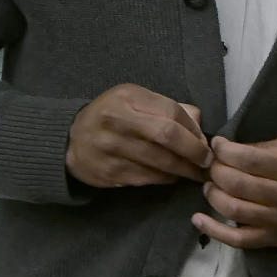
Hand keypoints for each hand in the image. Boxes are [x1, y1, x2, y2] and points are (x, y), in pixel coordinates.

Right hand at [66, 84, 211, 188]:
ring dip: (183, 170)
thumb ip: (165, 107)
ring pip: (159, 162)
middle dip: (193, 151)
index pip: (171, 111)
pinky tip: (171, 177)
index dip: (193, 129)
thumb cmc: (110, 116)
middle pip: (167, 136)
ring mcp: (111, 147)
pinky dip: (164, 179)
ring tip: (194, 172)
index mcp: (127, 97)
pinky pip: (146, 178)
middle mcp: (118, 120)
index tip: (204, 141)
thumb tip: (198, 122)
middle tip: (206, 162)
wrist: (70, 140)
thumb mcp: (133, 100)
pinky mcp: (109, 171)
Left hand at [194, 135, 276, 248]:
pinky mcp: (273, 240)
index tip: (216, 144)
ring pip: (234, 209)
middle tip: (211, 164)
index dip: (225, 150)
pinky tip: (197, 219)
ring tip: (210, 184)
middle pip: (237, 184)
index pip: (249, 159)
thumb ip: (261, 148)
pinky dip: (214, 230)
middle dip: (216, 170)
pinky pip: (238, 240)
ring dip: (213, 194)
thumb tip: (226, 150)